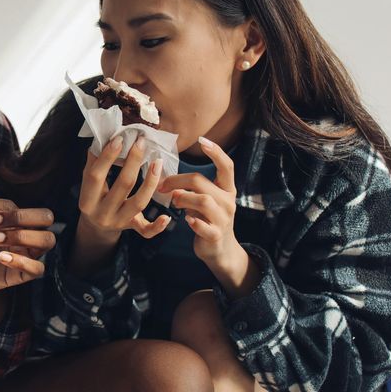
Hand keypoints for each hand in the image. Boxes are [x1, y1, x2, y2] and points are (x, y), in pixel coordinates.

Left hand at [0, 198, 54, 292]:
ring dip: (22, 236)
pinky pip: (38, 268)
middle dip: (20, 216)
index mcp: (13, 217)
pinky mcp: (24, 273)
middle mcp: (26, 232)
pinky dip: (22, 262)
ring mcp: (27, 252)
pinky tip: (2, 258)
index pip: (12, 205)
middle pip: (45, 217)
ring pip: (47, 240)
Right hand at [78, 135, 168, 239]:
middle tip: (141, 142)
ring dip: (150, 182)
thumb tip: (103, 137)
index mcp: (87, 200)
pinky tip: (166, 217)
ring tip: (157, 162)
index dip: (107, 157)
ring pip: (138, 204)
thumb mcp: (89, 183)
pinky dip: (157, 226)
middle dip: (134, 162)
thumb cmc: (94, 197)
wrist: (96, 227)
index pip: (96, 176)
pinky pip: (146, 231)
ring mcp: (118, 222)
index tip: (120, 139)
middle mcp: (102, 213)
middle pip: (122, 186)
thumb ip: (94, 162)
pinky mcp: (132, 229)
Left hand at [158, 136, 238, 264]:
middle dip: (178, 181)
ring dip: (182, 198)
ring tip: (174, 202)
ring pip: (203, 201)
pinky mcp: (216, 235)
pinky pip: (204, 226)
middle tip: (162, 186)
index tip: (202, 140)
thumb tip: (167, 176)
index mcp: (227, 189)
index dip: (216, 152)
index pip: (227, 166)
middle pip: (202, 182)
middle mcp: (228, 202)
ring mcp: (224, 219)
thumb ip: (194, 188)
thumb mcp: (206, 200)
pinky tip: (186, 220)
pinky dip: (193, 222)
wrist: (220, 250)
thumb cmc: (208, 219)